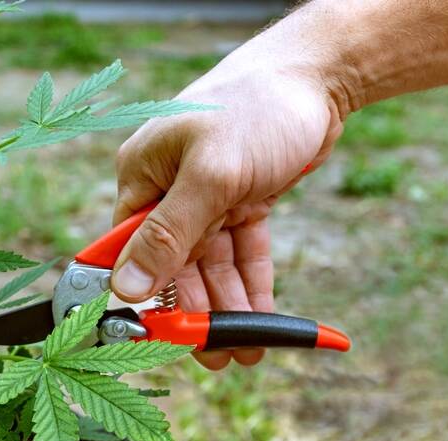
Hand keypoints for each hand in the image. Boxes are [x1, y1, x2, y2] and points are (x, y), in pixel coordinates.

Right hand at [110, 51, 344, 369]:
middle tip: (218, 355)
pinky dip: (252, 283)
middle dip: (198, 312)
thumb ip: (168, 234)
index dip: (144, 298)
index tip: (162, 339)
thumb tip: (126, 288)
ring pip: (211, 266)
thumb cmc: (257, 108)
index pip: (130, 251)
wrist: (321, 77)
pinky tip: (264, 319)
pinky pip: (241, 253)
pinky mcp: (241, 200)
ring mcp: (206, 197)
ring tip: (247, 349)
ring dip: (228, 307)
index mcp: (143, 177)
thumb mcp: (211, 174)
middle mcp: (168, 190)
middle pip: (175, 267)